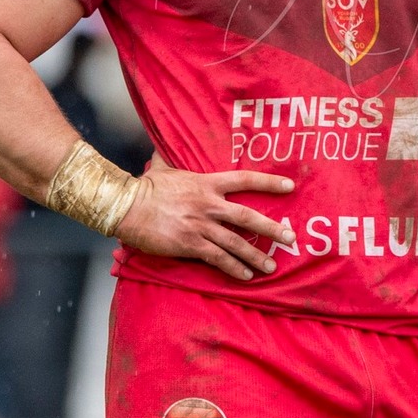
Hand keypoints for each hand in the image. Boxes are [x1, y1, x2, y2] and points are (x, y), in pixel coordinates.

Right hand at [119, 159, 295, 281]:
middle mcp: (208, 204)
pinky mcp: (190, 244)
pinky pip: (218, 258)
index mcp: (206, 183)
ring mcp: (200, 226)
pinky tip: (246, 275)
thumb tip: (166, 141)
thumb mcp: (164, 166)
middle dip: (272, 229)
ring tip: (272, 266)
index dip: (269, 183)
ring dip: (256, 256)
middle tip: (291, 238)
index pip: (245, 180)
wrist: (125, 207)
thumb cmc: (145, 187)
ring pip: (236, 243)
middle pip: (248, 217)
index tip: (290, 187)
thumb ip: (173, 157)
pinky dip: (234, 268)